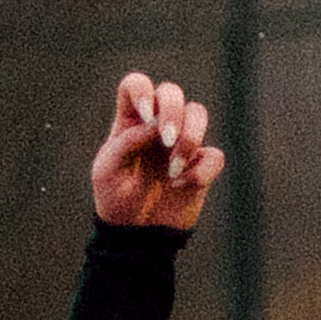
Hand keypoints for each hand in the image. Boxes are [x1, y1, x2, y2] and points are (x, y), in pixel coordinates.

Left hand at [90, 73, 222, 229]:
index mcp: (130, 122)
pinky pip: (214, 154)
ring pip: (198, 113)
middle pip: (172, 91)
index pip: (136, 84)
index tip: (145, 114)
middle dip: (173, 112)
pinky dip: (200, 170)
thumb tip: (155, 125)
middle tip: (166, 141)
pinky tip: (180, 186)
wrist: (135, 235)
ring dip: (189, 139)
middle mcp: (156, 125)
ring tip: (172, 171)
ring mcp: (181, 141)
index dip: (143, 89)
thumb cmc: (115, 199)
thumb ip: (124, 143)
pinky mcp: (201, 164)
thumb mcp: (106, 172)